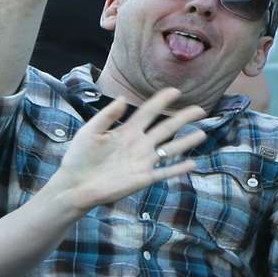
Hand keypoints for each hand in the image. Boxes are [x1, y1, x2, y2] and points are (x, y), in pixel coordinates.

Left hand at [48, 88, 208, 212]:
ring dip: (186, 142)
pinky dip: (178, 168)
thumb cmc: (79, 158)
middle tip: (200, 109)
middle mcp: (139, 144)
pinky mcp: (143, 178)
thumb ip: (107, 115)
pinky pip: (164, 172)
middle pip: (165, 128)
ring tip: (202, 134)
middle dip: (182, 118)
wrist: (75, 185)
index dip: (161, 101)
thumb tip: (124, 99)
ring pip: (170, 149)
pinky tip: (193, 163)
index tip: (175, 91)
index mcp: (127, 131)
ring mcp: (143, 161)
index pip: (148, 112)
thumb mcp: (90, 131)